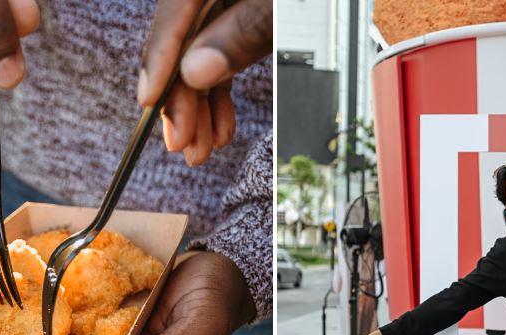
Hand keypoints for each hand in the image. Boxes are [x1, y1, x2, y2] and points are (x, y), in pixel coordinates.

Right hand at [140, 0, 271, 165]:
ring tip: (202, 149)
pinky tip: (222, 129)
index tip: (149, 103)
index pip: (176, 11)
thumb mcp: (285, 6)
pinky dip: (222, 94)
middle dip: (182, 97)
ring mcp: (228, 0)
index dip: (159, 58)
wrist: (357, 2)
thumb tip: (195, 70)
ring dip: (200, 105)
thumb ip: (243, 32)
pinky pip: (223, 55)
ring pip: (200, 54)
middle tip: (182, 144)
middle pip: (184, 39)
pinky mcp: (243, 14)